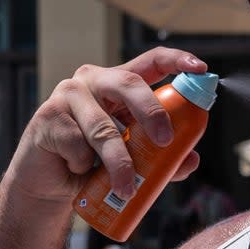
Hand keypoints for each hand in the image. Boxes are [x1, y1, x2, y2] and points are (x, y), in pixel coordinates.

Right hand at [9, 48, 207, 203]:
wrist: (50, 184)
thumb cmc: (96, 165)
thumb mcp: (134, 160)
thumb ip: (163, 158)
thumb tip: (192, 159)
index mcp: (119, 84)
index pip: (151, 61)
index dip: (177, 60)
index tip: (201, 68)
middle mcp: (94, 80)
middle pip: (129, 83)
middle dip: (152, 111)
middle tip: (166, 141)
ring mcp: (68, 94)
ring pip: (104, 128)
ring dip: (119, 162)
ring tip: (126, 188)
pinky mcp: (48, 116)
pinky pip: (77, 145)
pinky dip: (84, 166)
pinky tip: (77, 169)